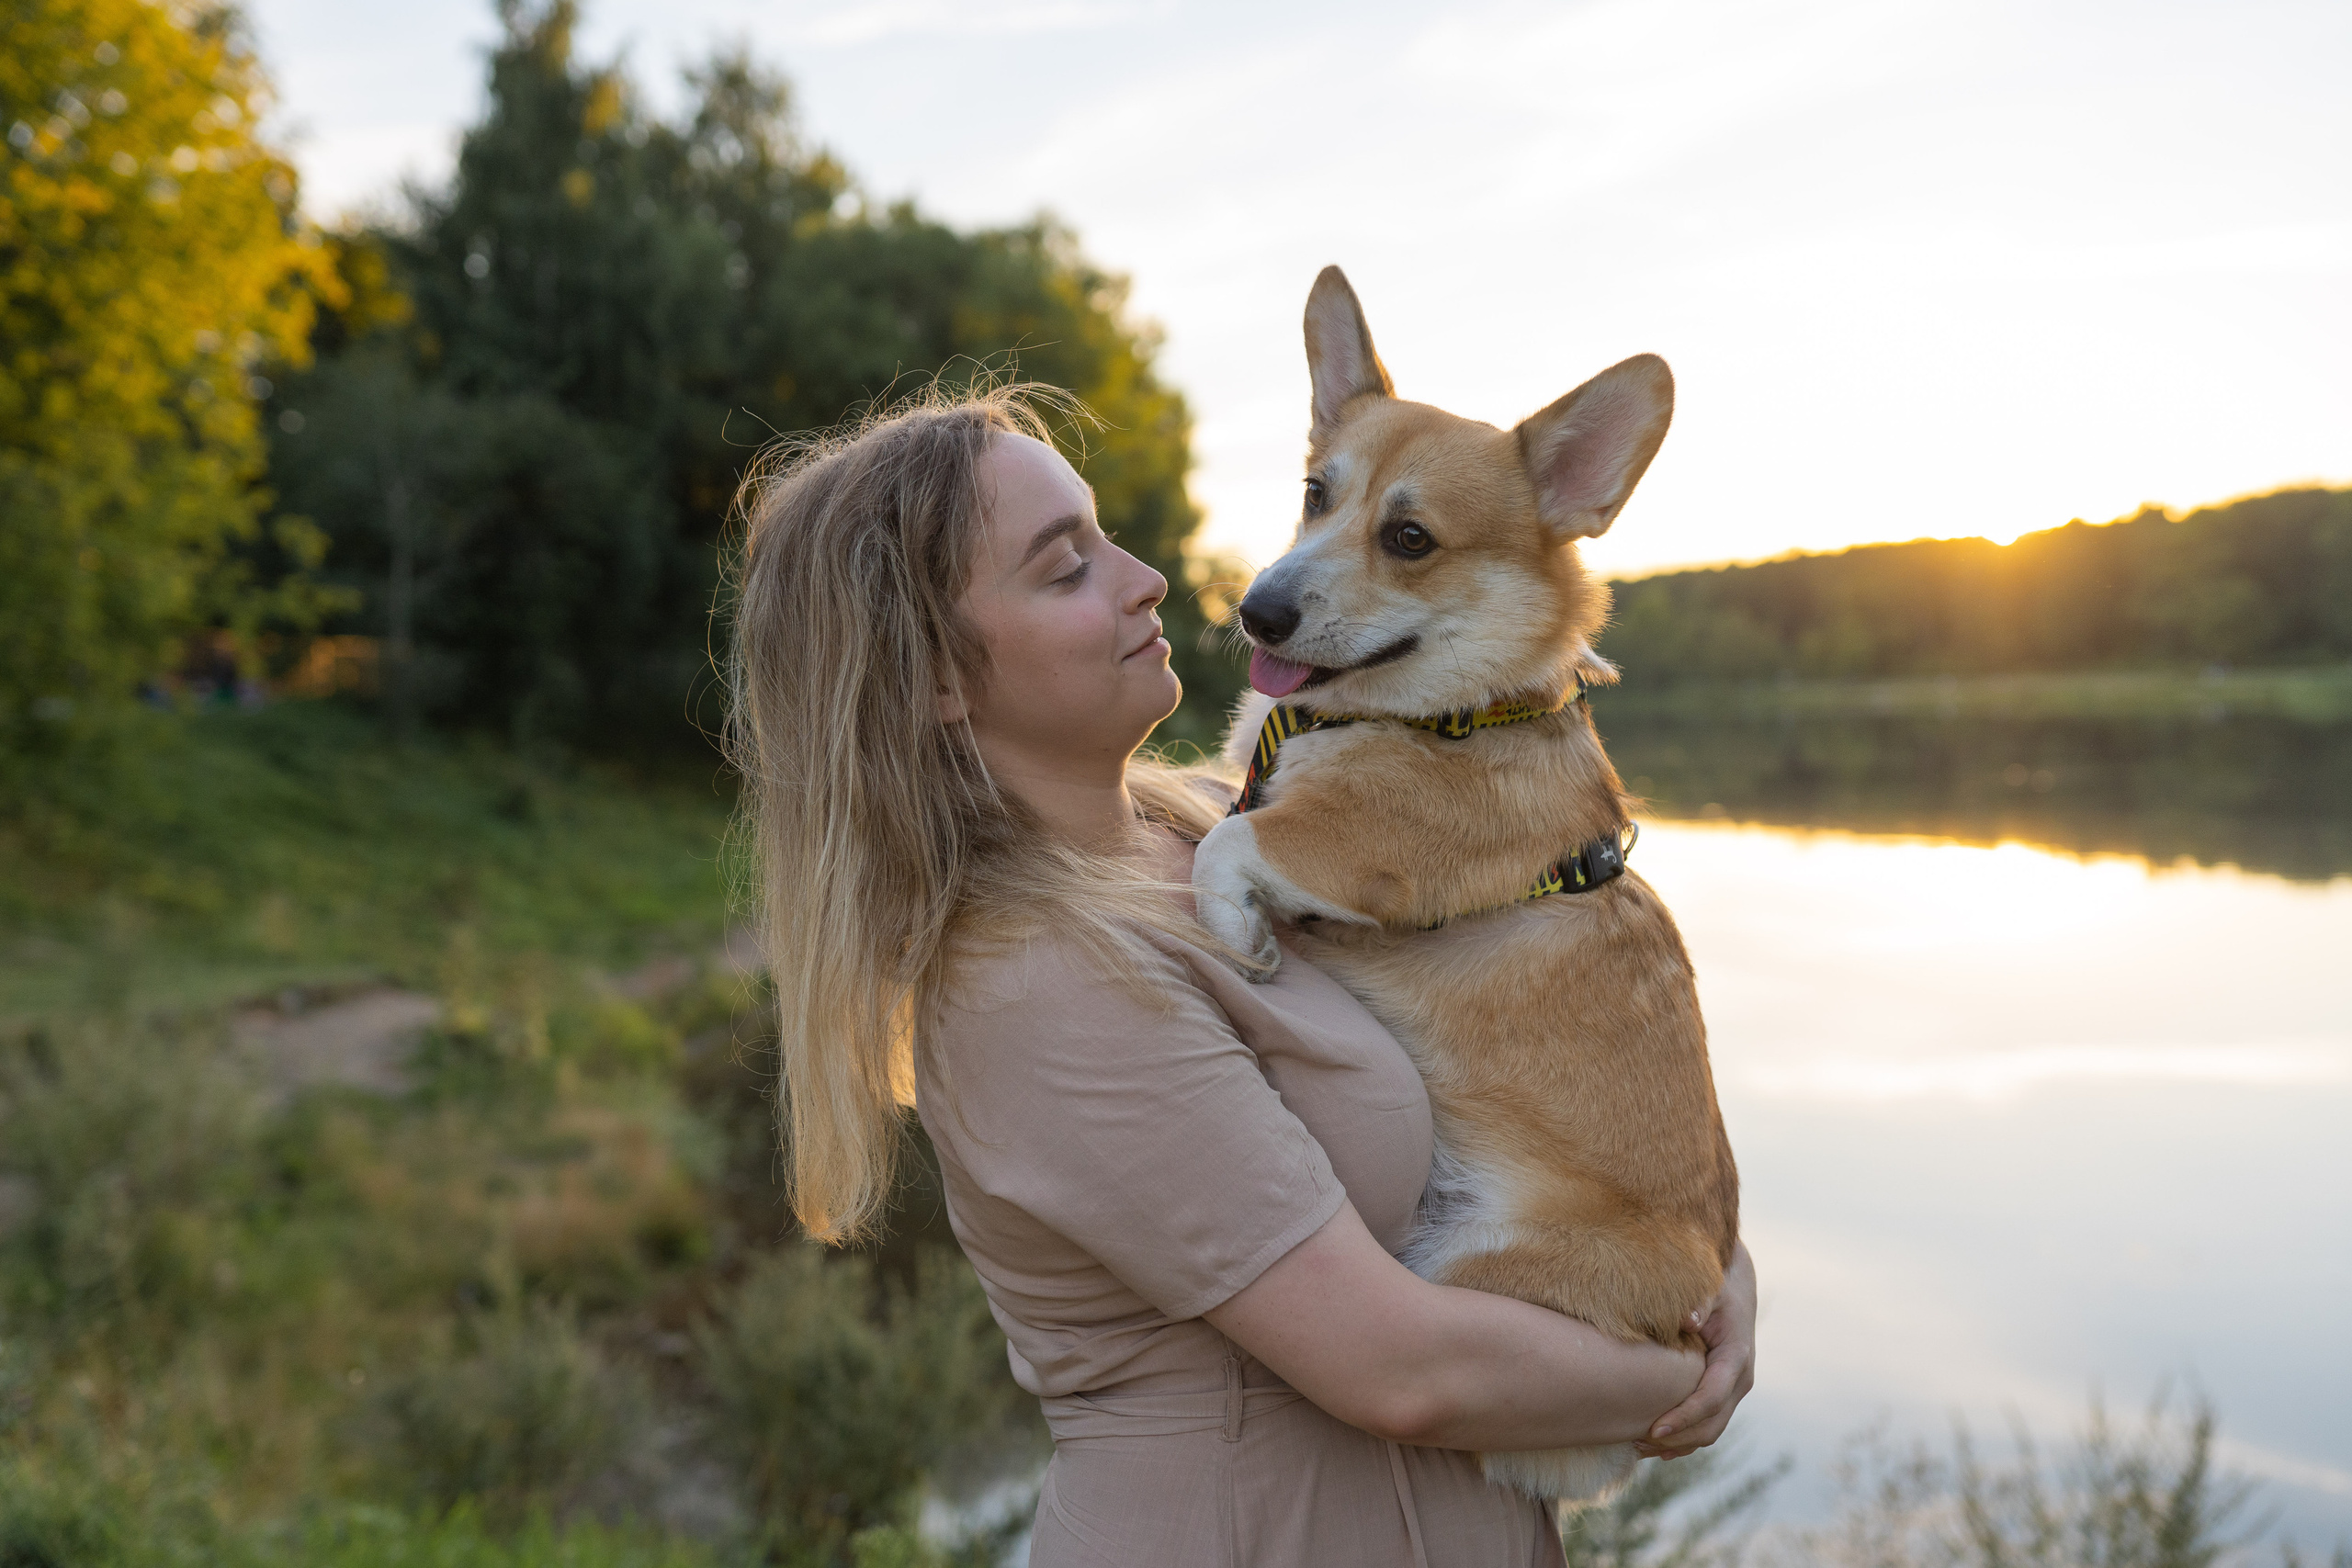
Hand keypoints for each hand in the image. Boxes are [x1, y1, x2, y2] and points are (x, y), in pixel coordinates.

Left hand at [1634, 1240, 1754, 1459]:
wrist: (1736, 1286)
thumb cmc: (1715, 1284)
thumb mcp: (1709, 1288)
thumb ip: (1698, 1303)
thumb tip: (1687, 1321)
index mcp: (1736, 1357)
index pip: (1711, 1398)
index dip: (1684, 1417)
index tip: (1654, 1429)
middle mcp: (1739, 1379)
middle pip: (1712, 1424)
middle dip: (1677, 1438)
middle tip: (1636, 1444)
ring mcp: (1733, 1390)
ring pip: (1710, 1430)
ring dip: (1678, 1444)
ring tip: (1638, 1448)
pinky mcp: (1723, 1393)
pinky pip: (1706, 1424)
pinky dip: (1683, 1438)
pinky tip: (1654, 1447)